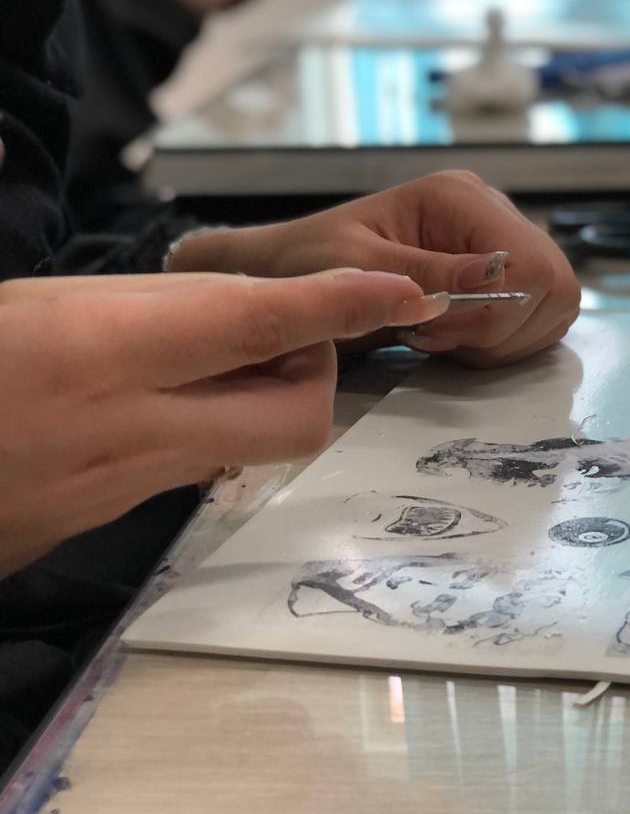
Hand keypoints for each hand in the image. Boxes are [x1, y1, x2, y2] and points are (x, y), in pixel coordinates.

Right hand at [0, 269, 446, 577]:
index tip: (407, 288)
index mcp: (95, 353)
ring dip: (258, 397)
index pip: (257, 323)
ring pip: (246, 447)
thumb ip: (134, 304)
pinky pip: (188, 471)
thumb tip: (218, 298)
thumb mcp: (26, 298)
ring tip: (199, 357)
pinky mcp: (99, 525)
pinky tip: (143, 400)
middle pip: (297, 417)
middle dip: (317, 369)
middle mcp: (122, 432)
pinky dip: (197, 428)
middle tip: (278, 333)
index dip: (343, 303)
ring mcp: (115, 491)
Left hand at [167, 172, 581, 365]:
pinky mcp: (503, 272)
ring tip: (439, 338)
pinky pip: (538, 319)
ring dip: (501, 340)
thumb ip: (425, 274)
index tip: (436, 330)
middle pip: (555, 286)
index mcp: (460, 196)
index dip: (498, 314)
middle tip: (437, 338)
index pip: (533, 264)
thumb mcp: (354, 269)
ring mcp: (500, 241)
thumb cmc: (307, 263)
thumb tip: (494, 279)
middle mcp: (491, 211)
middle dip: (501, 330)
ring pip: (554, 306)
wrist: (288, 271)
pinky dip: (502, 343)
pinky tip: (453, 339)